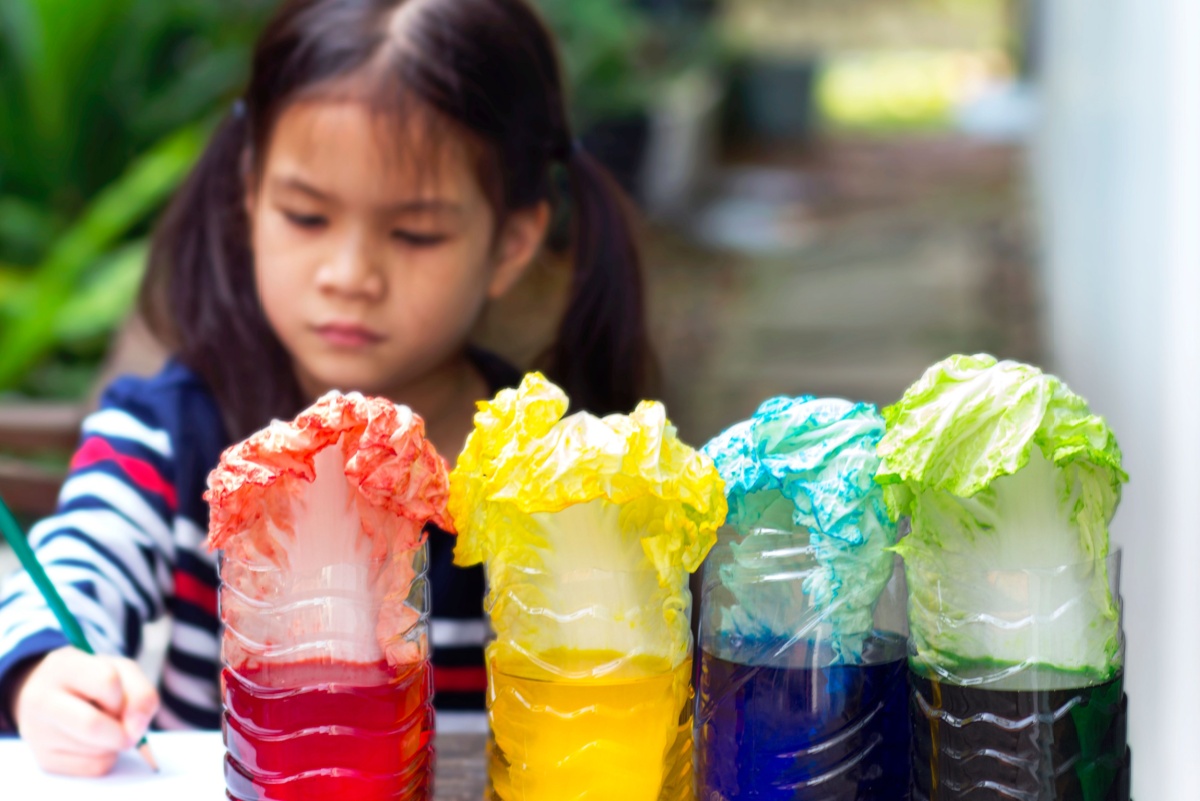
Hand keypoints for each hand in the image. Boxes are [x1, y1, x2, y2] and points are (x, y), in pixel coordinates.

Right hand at [12, 647, 159, 775]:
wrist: (51, 693)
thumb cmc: (93, 679)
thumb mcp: (121, 670)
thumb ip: (141, 693)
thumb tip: (137, 730)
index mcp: (63, 666)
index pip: (107, 681)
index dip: (124, 695)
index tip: (121, 699)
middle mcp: (42, 700)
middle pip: (93, 725)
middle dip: (124, 730)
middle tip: (128, 726)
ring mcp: (38, 733)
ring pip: (98, 751)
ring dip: (116, 742)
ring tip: (105, 725)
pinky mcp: (45, 760)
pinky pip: (94, 767)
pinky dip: (108, 756)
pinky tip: (96, 741)